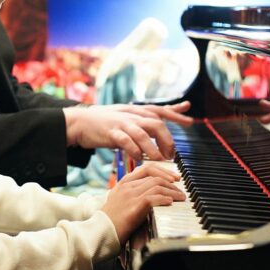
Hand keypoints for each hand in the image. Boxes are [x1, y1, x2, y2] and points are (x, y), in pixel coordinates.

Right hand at [63, 101, 192, 160]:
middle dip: (167, 138)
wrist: (79, 122)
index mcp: (136, 111)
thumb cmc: (103, 121)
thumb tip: (158, 125)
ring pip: (143, 133)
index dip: (176, 114)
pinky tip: (139, 158)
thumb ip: (141, 119)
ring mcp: (121, 122)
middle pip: (156, 122)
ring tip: (159, 159)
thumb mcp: (124, 116)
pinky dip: (135, 150)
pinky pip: (126, 141)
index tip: (190, 121)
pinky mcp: (111, 132)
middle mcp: (131, 114)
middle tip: (171, 154)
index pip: (160, 110)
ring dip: (154, 147)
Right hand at [101, 163, 184, 242]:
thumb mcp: (120, 202)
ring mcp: (130, 195)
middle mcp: (127, 186)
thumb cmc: (111, 221)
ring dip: (172, 191)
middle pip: (154, 176)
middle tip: (180, 189)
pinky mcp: (134, 206)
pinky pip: (154, 197)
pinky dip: (165, 198)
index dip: (163, 171)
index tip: (174, 178)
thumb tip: (154, 195)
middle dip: (171, 182)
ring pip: (157, 185)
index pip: (147, 168)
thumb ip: (134, 195)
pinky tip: (170, 203)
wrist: (100, 232)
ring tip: (180, 198)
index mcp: (123, 183)